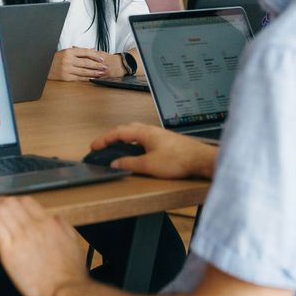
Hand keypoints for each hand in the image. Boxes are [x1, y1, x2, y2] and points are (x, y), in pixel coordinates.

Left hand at [0, 196, 87, 295]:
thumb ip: (63, 227)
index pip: (27, 201)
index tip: (10, 205)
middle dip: (1, 201)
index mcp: (49, 223)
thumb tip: (55, 218)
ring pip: (1, 210)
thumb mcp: (72, 241)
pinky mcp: (8, 250)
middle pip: (11, 203)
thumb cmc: (69, 274)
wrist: (63, 291)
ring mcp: (20, 237)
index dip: (16, 201)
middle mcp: (34, 226)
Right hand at [49, 47, 109, 80]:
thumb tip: (92, 50)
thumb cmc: (55, 59)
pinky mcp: (65, 77)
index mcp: (68, 51)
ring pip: (84, 71)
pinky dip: (86, 78)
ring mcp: (67, 69)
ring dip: (94, 72)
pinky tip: (92, 78)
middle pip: (86, 62)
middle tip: (104, 66)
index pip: (85, 52)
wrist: (44, 67)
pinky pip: (78, 78)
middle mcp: (68, 60)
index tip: (102, 58)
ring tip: (100, 73)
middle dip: (97, 65)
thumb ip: (79, 51)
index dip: (95, 55)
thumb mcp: (66, 51)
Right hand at [88, 122, 216, 178]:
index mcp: (144, 132)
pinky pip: (144, 139)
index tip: (94, 146)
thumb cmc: (179, 160)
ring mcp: (160, 135)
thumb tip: (115, 163)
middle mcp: (151, 130)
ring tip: (117, 148)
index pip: (118, 132)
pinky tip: (137, 152)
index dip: (104, 139)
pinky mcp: (166, 142)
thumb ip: (129, 164)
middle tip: (103, 146)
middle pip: (126, 129)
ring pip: (136, 133)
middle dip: (112, 137)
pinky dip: (134, 143)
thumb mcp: (148, 165)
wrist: (202, 160)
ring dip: (124, 139)